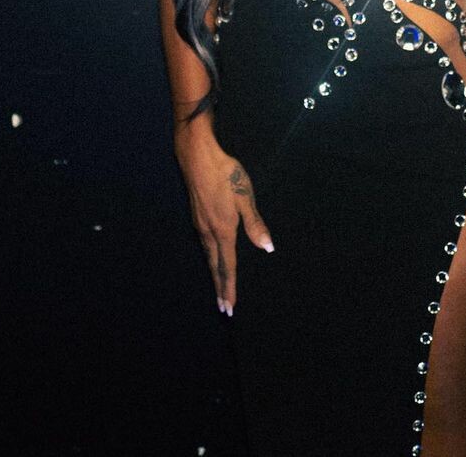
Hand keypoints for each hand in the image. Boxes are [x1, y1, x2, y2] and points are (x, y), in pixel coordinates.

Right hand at [175, 128, 274, 313]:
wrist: (197, 157)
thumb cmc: (225, 175)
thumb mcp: (245, 197)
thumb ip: (255, 224)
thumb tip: (268, 247)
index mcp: (223, 230)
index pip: (228, 266)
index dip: (230, 287)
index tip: (230, 307)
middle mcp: (209, 232)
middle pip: (215, 266)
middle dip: (221, 288)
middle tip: (223, 308)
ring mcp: (200, 225)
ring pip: (208, 257)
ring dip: (214, 275)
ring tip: (219, 289)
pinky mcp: (196, 217)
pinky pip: (204, 246)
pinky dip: (209, 259)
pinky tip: (211, 258)